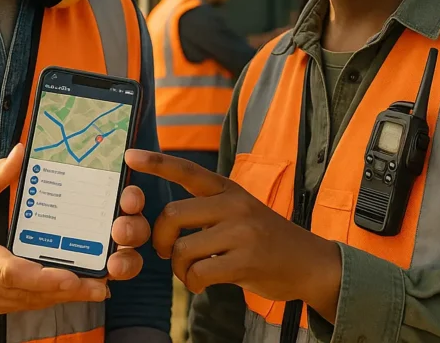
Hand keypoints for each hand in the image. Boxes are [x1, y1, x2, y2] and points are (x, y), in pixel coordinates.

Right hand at [0, 144, 145, 315]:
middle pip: (25, 292)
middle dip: (65, 291)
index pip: (7, 269)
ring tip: (97, 289)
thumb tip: (21, 152)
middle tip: (100, 285)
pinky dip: (49, 300)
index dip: (41, 276)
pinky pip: (23, 306)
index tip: (70, 276)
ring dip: (63, 299)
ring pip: (28, 303)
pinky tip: (75, 293)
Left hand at [124, 150, 341, 320]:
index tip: (129, 155)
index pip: (187, 171)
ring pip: (182, 249)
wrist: (310, 263)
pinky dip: (192, 284)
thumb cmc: (266, 240)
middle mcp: (234, 204)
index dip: (156, 163)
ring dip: (178, 268)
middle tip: (165, 252)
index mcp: (229, 189)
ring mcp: (242, 232)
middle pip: (172, 215)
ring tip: (191, 272)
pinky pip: (198, 273)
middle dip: (160, 239)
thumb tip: (167, 218)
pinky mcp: (246, 261)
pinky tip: (203, 284)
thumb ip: (210, 208)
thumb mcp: (241, 210)